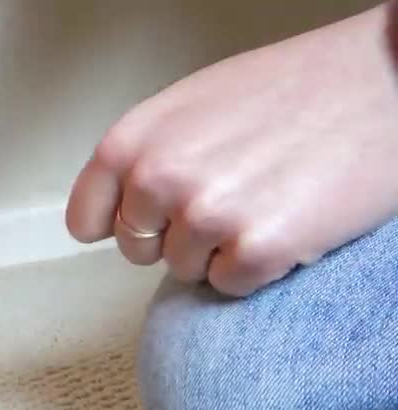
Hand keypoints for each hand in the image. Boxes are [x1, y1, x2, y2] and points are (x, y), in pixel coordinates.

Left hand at [65, 4, 397, 296]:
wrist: (385, 80)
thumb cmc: (295, 87)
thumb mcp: (195, 105)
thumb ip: (148, 154)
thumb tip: (118, 207)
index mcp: (133, 140)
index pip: (86, 219)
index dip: (120, 224)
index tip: (150, 219)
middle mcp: (158, 178)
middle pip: (138, 250)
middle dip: (177, 235)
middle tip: (232, 196)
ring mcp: (206, 216)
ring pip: (186, 271)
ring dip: (222, 249)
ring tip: (267, 199)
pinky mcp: (256, 250)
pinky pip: (231, 286)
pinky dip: (260, 266)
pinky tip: (289, 219)